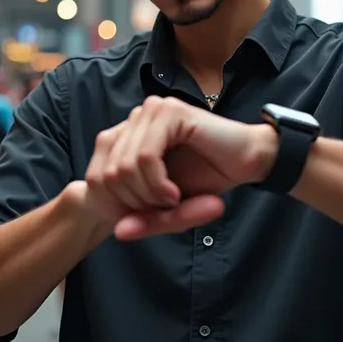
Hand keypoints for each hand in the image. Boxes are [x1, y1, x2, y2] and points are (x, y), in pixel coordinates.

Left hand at [82, 95, 276, 240]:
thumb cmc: (206, 180)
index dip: (116, 206)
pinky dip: (157, 183)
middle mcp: (136, 118)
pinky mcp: (170, 112)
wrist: (247, 161)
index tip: (146, 217)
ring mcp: (152, 111)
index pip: (95, 176)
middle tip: (163, 210)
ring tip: (171, 201)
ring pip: (123, 167)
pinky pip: (145, 157)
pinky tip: (174, 193)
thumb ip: (143, 219)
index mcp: (128, 134)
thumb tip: (118, 231)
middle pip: (106, 175)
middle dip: (133, 203)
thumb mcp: (167, 207)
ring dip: (147, 195)